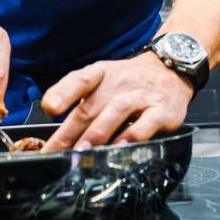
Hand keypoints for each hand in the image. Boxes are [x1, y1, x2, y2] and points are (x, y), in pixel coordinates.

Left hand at [40, 51, 193, 150]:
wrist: (171, 68)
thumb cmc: (131, 80)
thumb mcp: (104, 79)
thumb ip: (80, 98)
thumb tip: (56, 126)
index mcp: (102, 73)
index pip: (81, 79)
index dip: (63, 92)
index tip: (49, 108)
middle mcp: (120, 82)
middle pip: (91, 106)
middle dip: (70, 132)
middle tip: (55, 151)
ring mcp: (141, 95)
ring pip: (117, 111)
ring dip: (98, 132)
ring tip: (82, 151)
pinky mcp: (161, 110)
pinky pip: (146, 123)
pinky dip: (132, 136)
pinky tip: (120, 147)